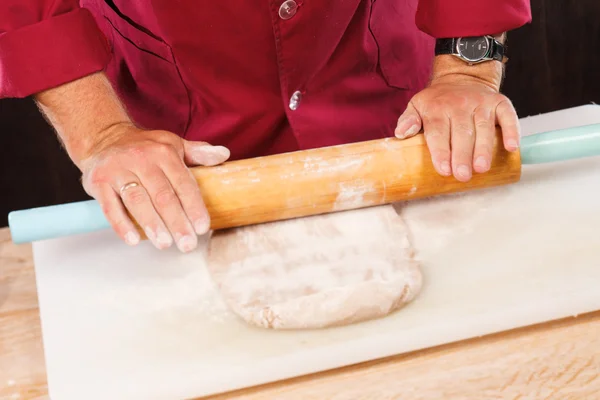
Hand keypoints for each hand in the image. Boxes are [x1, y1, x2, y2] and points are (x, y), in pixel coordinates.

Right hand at [78, 122, 229, 251]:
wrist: (103, 138)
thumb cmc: (145, 148)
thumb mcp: (173, 144)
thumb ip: (198, 153)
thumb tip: (224, 154)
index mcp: (164, 153)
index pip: (183, 183)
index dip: (194, 207)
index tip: (202, 227)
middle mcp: (141, 159)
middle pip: (162, 196)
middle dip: (177, 222)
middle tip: (187, 244)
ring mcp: (118, 170)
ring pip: (138, 201)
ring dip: (152, 225)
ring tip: (165, 244)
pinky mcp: (98, 182)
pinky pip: (110, 206)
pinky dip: (121, 225)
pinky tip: (134, 240)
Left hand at [394, 75, 519, 181]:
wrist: (462, 76)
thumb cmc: (438, 100)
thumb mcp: (417, 105)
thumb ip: (408, 120)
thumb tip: (399, 134)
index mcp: (437, 108)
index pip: (438, 131)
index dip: (441, 151)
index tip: (443, 169)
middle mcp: (460, 104)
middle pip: (461, 132)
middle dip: (462, 155)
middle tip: (462, 175)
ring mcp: (481, 103)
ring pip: (483, 127)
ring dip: (484, 149)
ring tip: (481, 168)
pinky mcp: (499, 102)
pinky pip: (508, 116)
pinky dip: (512, 131)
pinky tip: (511, 147)